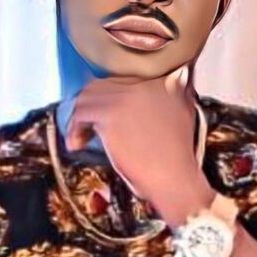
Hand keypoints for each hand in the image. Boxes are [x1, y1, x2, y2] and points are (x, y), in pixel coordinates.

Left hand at [65, 64, 201, 204]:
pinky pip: (81, 111)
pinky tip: (79, 143)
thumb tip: (133, 99)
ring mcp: (128, 94)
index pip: (123, 78)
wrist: (175, 177)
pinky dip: (75, 128)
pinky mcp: (112, 111)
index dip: (110, 97)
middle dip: (94, 106)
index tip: (106, 116)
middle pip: (104, 84)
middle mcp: (144, 81)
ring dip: (82, 116)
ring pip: (89, 94)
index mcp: (163, 78)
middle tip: (89, 126)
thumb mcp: (181, 115)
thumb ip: (164, 97)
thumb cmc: (175, 158)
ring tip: (83, 136)